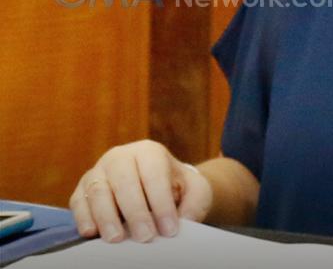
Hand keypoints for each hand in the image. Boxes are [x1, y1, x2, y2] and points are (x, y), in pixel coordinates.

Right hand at [68, 139, 211, 241]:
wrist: (157, 185)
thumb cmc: (176, 187)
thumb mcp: (194, 190)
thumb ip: (195, 203)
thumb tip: (186, 221)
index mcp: (149, 152)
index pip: (154, 174)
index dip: (161, 202)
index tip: (169, 229)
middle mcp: (121, 157)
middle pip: (124, 181)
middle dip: (135, 211)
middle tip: (145, 237)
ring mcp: (99, 171)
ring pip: (98, 190)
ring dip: (106, 216)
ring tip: (117, 238)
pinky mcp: (83, 189)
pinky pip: (79, 201)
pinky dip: (83, 217)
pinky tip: (91, 233)